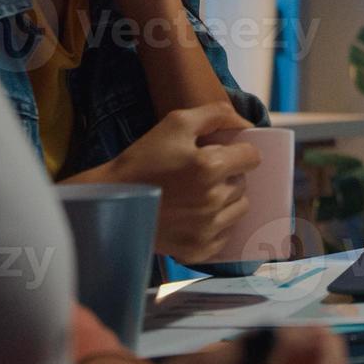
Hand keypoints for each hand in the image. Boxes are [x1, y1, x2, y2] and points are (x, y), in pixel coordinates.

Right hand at [96, 103, 258, 261]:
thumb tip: (247, 123)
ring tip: (200, 194)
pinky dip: (216, 224)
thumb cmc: (143, 159)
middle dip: (229, 175)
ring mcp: (206, 228)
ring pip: (240, 209)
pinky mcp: (197, 249)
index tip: (225, 153)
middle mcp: (212, 200)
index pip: (252, 157)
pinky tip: (194, 215)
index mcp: (209, 167)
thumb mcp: (176, 123)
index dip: (239, 152)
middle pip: (244, 183)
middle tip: (203, 173)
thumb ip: (216, 114)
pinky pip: (225, 234)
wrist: (112, 200)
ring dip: (227, 199)